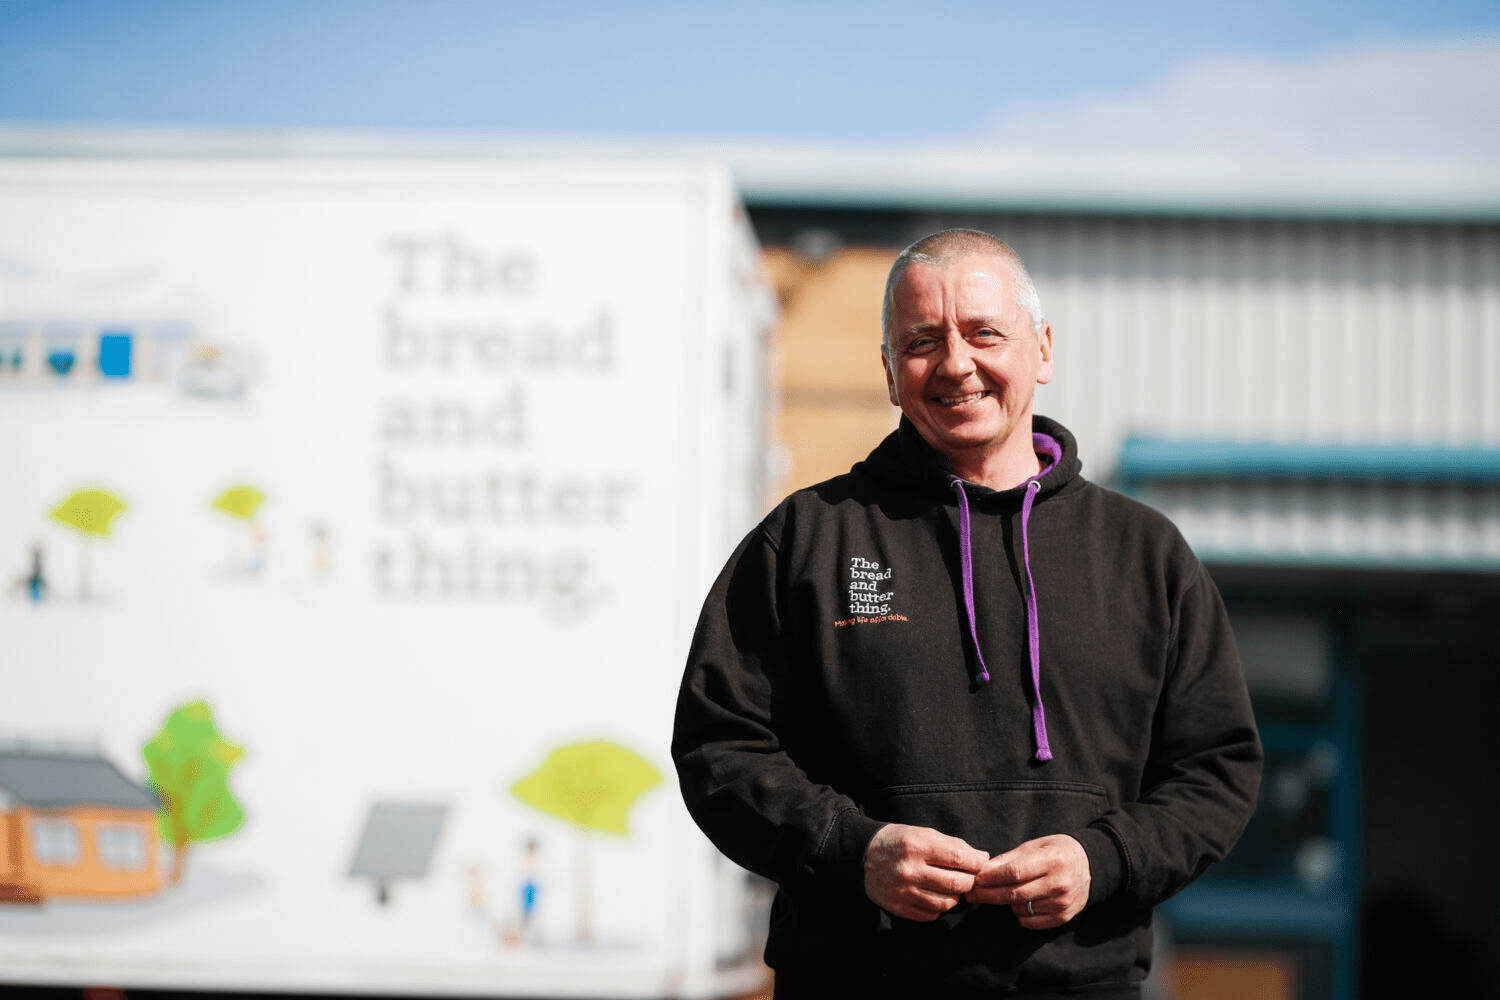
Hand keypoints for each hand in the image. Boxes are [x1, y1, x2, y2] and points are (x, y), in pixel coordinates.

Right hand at [864, 823, 988, 921]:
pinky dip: (939, 908)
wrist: (864, 855)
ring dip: (955, 896)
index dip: (977, 862)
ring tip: (952, 887)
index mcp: (916, 846)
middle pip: (956, 884)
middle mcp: (909, 870)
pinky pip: (931, 915)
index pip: (958, 858)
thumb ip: (952, 845)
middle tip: (969, 877)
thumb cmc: (899, 841)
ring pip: (946, 903)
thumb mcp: (923, 833)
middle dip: (970, 881)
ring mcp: (903, 891)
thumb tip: (981, 858)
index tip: (981, 862)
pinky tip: (936, 896)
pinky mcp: (898, 907)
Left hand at [963, 834, 1090, 928]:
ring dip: (1006, 902)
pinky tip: (1018, 904)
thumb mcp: (1036, 845)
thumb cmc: (1057, 851)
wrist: (1090, 865)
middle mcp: (1059, 883)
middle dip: (989, 894)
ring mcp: (1063, 902)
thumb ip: (1010, 858)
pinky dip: (1019, 914)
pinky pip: (1032, 921)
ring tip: (1002, 892)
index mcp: (1052, 860)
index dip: (993, 877)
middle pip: (1015, 894)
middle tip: (971, 894)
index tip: (976, 879)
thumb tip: (984, 870)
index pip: (1015, 872)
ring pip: (1021, 908)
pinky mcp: (1064, 916)